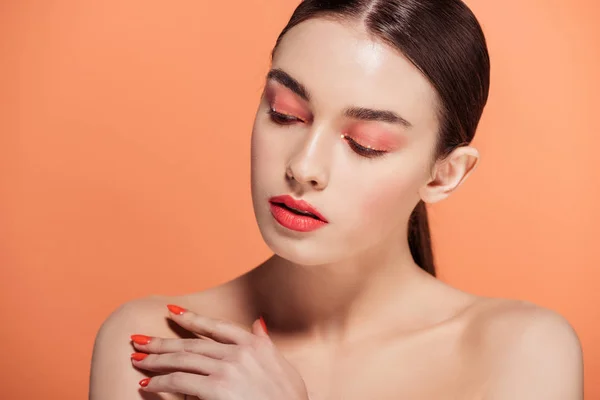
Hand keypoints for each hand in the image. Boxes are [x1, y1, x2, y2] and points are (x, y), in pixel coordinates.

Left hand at [129, 305, 309, 399]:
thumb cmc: (290, 399)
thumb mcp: (282, 365)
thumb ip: (265, 343)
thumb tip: (258, 323)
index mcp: (254, 344)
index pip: (216, 327)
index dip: (192, 318)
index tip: (173, 311)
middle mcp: (239, 352)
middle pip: (192, 343)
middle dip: (163, 342)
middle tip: (139, 340)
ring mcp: (228, 369)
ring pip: (183, 359)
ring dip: (156, 360)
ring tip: (138, 359)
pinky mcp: (217, 389)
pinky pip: (181, 381)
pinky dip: (161, 382)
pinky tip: (148, 384)